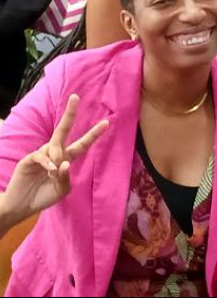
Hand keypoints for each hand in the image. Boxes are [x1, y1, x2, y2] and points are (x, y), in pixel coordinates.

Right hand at [0, 95, 107, 228]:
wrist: (22, 206)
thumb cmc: (44, 197)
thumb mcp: (62, 189)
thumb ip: (65, 176)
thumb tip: (64, 162)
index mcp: (66, 159)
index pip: (82, 144)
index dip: (93, 134)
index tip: (107, 122)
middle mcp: (55, 153)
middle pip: (64, 129)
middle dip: (70, 113)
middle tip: (75, 96)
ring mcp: (41, 154)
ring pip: (54, 147)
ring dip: (57, 160)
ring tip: (51, 174)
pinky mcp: (29, 159)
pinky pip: (42, 155)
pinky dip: (47, 162)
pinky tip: (49, 169)